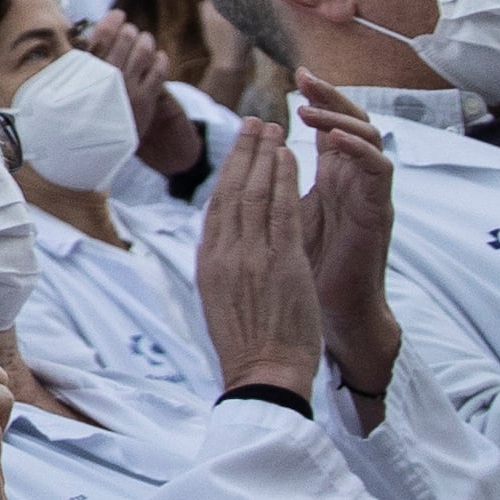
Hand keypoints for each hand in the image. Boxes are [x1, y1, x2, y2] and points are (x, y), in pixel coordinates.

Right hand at [84, 13, 202, 177]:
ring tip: (145, 40)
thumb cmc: (75, 121)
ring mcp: (128, 87)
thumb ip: (71, 69)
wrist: (93, 154)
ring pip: (143, 51)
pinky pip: (158, 71)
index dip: (111, 21)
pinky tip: (158, 57)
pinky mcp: (146, 99)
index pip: (100, 36)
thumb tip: (80, 44)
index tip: (118, 15)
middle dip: (130, 31)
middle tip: (131, 31)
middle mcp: (108, 77)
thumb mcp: (65, 94)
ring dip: (146, 41)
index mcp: (86, 73)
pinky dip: (160, 60)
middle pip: (125, 40)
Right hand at [185, 116, 318, 400]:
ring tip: (274, 128)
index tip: (238, 150)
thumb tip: (225, 245)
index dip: (227, 172)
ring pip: (257, 191)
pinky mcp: (283, 262)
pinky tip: (291, 156)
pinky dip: (286, 178)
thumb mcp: (219, 302)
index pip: (216, 206)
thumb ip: (224, 268)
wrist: (263, 377)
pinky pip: (284, 209)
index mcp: (208, 264)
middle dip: (244, 151)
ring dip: (266, 155)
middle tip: (254, 122)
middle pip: (232, 189)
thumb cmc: (247, 348)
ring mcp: (253, 256)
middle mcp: (225, 253)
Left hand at [288, 89, 400, 407]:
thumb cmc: (309, 270)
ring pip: (368, 136)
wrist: (335, 312)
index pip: (328, 126)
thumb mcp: (284, 220)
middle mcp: (355, 179)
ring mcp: (371, 192)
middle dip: (330, 96)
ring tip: (309, 108)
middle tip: (306, 76)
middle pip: (351, 121)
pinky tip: (334, 138)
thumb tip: (243, 165)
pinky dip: (358, 148)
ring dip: (339, 117)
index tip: (294, 76)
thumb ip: (274, 190)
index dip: (316, 99)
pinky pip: (378, 168)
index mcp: (333, 178)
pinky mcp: (380, 209)